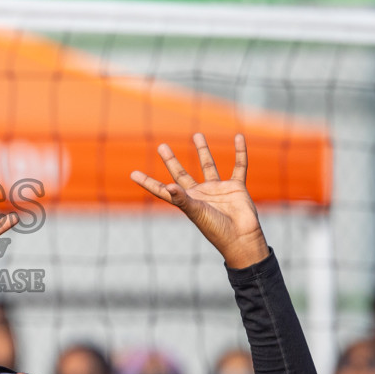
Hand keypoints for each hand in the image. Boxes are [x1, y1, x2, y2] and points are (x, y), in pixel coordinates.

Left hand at [130, 134, 269, 269]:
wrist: (241, 238)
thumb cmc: (216, 229)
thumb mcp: (196, 212)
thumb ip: (182, 199)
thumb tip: (168, 186)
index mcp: (186, 201)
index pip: (162, 189)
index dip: (148, 182)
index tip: (133, 174)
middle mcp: (200, 194)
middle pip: (181, 173)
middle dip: (171, 160)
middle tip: (161, 146)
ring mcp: (217, 189)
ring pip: (208, 166)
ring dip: (203, 151)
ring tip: (197, 134)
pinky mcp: (236, 187)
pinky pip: (239, 166)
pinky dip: (240, 152)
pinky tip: (238, 138)